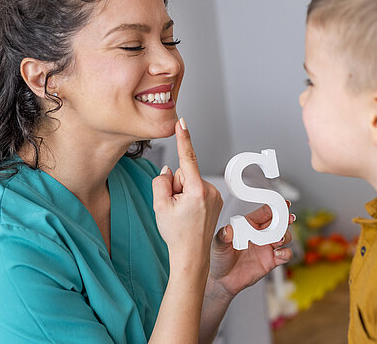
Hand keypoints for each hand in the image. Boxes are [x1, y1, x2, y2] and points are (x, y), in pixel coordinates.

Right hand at [152, 119, 223, 267]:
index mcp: (196, 190)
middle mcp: (210, 190)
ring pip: (191, 181)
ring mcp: (216, 195)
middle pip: (185, 173)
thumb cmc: (176, 233)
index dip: (183, 139)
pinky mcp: (217, 200)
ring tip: (183, 213)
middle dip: (177, 185)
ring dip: (184, 193)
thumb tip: (169, 170)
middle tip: (175, 208)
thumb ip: (161, 182)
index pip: (188, 158)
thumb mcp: (160, 206)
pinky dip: (191, 197)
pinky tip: (190, 214)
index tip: (182, 122)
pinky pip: (198, 189)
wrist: (191, 255)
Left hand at [207, 202, 294, 298]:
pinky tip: (278, 254)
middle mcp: (260, 234)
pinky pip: (285, 255)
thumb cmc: (220, 259)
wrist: (223, 281)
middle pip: (278, 222)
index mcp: (249, 225)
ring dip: (285, 236)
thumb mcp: (218, 245)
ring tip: (279, 239)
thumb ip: (222, 237)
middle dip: (285, 219)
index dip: (274, 206)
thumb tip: (227, 230)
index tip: (281, 204)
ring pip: (284, 236)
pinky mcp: (271, 261)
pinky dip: (286, 253)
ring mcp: (267, 247)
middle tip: (287, 219)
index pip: (264, 212)